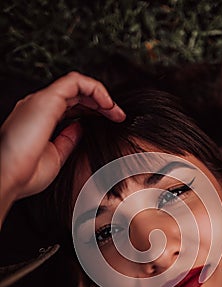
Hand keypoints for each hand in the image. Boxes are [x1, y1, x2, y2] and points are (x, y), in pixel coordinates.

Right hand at [0, 72, 125, 223]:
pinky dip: (95, 89)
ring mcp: (41, 101)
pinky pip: (75, 81)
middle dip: (100, 103)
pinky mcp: (46, 100)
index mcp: (40, 120)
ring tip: (115, 111)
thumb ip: (69, 140)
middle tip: (118, 116)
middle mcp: (39, 107)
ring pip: (77, 85)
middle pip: (76, 95)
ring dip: (100, 95)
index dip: (92, 111)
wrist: (9, 177)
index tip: (110, 122)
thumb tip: (81, 128)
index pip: (71, 106)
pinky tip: (107, 104)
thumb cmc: (26, 174)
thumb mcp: (56, 156)